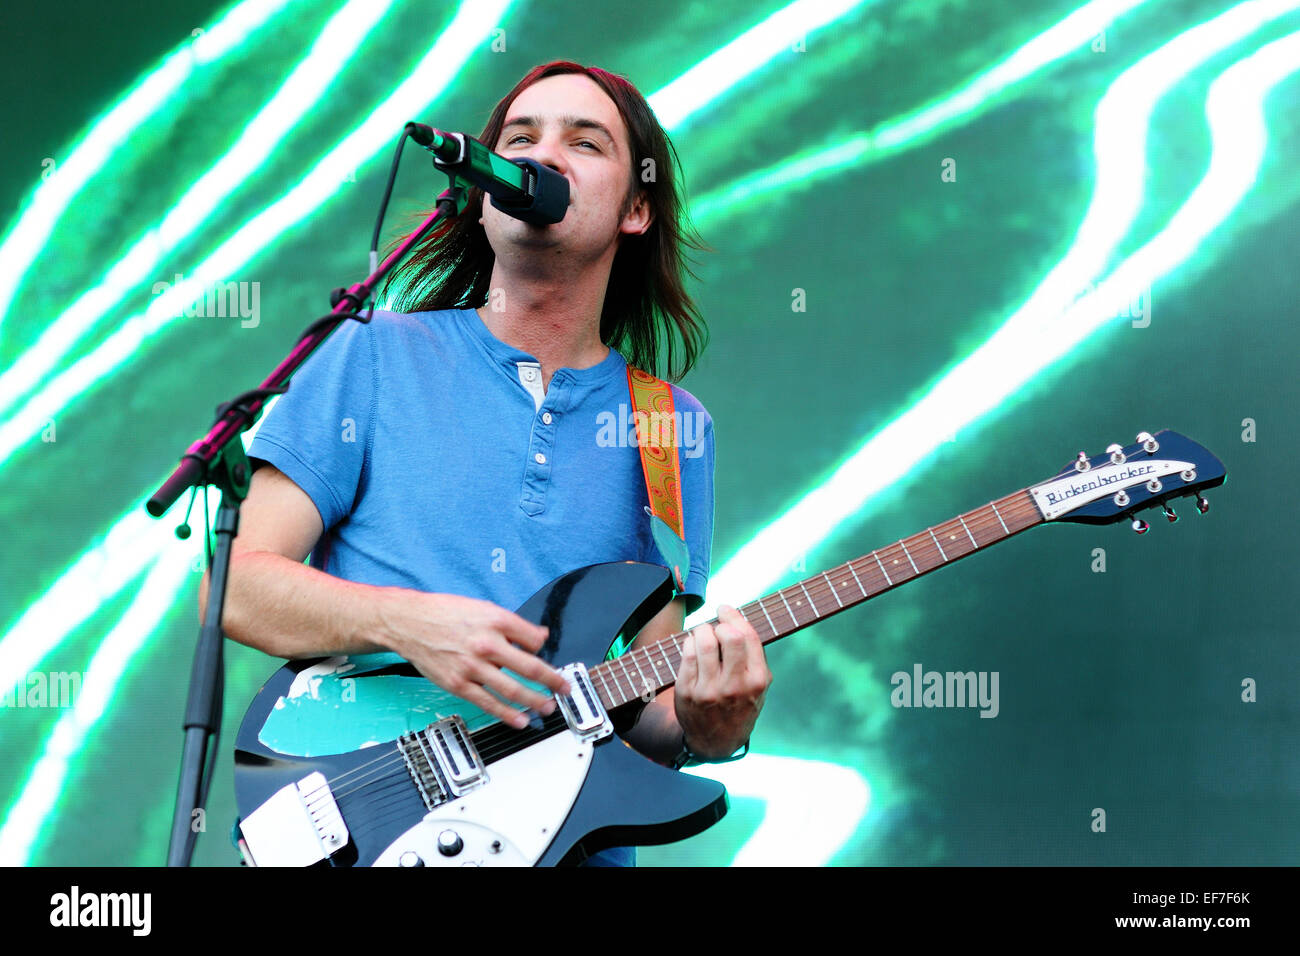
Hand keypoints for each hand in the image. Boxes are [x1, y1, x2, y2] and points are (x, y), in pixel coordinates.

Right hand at [376, 589, 569, 728]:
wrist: (408, 622)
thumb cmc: (445, 613)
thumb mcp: (483, 608)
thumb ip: (513, 624)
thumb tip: (541, 635)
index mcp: (495, 621)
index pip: (534, 639)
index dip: (544, 650)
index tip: (550, 660)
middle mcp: (486, 643)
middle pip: (529, 667)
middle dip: (552, 681)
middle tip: (565, 689)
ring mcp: (472, 666)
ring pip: (512, 689)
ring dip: (535, 701)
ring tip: (548, 707)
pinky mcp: (458, 684)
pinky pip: (487, 703)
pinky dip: (507, 714)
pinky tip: (520, 720)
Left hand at [675, 603, 771, 758]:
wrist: (716, 742)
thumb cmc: (739, 705)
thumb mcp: (758, 687)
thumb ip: (754, 657)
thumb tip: (738, 619)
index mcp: (757, 681)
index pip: (748, 637)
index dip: (734, 616)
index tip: (725, 609)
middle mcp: (734, 686)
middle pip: (729, 636)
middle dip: (719, 623)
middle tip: (715, 624)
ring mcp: (709, 690)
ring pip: (704, 642)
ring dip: (701, 629)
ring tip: (702, 633)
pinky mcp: (688, 691)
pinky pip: (687, 653)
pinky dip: (689, 642)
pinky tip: (692, 645)